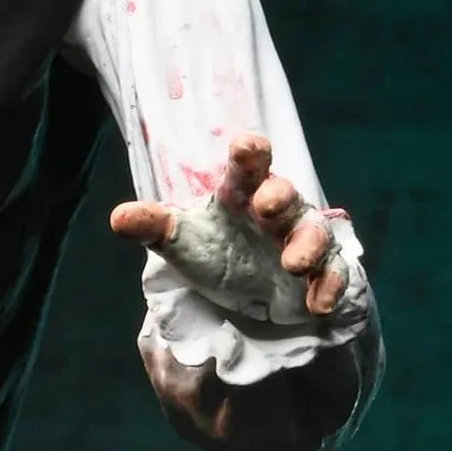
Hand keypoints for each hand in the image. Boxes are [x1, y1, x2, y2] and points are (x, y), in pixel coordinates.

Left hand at [109, 133, 350, 324]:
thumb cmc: (214, 251)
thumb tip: (118, 218)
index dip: (251, 152)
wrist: (243, 292)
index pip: (249, 165)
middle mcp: (275, 210)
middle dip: (281, 196)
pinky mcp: (319, 270)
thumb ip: (153, 226)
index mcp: (242, 193)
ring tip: (293, 265)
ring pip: (314, 232)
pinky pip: (333, 272)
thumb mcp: (180, 241)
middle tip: (269, 204)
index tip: (247, 146)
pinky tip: (318, 304)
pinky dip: (328, 286)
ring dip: (308, 246)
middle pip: (285, 194)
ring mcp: (301, 239)